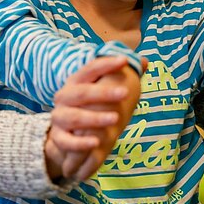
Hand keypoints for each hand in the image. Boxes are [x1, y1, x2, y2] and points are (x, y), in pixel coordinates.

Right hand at [44, 56, 137, 181]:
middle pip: (82, 92)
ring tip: (115, 119)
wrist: (63, 133)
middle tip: (126, 93)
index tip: (124, 60)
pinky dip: (80, 143)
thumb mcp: (99, 91)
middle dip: (104, 93)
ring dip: (95, 118)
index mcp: (75, 82)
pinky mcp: (58, 138)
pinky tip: (96, 143)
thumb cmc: (87, 107)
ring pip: (75, 117)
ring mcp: (59, 117)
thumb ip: (120, 77)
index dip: (106, 64)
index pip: (90, 69)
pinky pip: (67, 142)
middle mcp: (64, 97)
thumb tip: (145, 61)